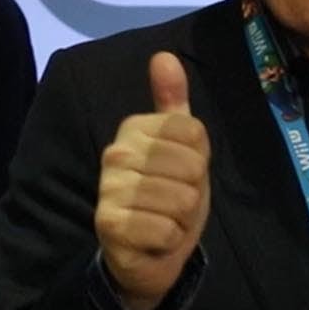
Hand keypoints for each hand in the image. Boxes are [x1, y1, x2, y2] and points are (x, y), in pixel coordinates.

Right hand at [95, 52, 209, 309]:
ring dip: (182, 219)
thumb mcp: (181, 147)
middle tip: (173, 202)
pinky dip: (169, 241)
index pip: (194, 133)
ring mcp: (109, 189)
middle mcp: (116, 153)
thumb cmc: (167, 195)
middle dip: (193, 192)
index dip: (199, 159)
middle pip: (192, 167)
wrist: (145, 254)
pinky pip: (168, 230)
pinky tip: (154, 240)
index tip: (180, 173)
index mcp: (133, 128)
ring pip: (183, 200)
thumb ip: (173, 103)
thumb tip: (163, 55)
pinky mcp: (109, 225)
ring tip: (164, 220)